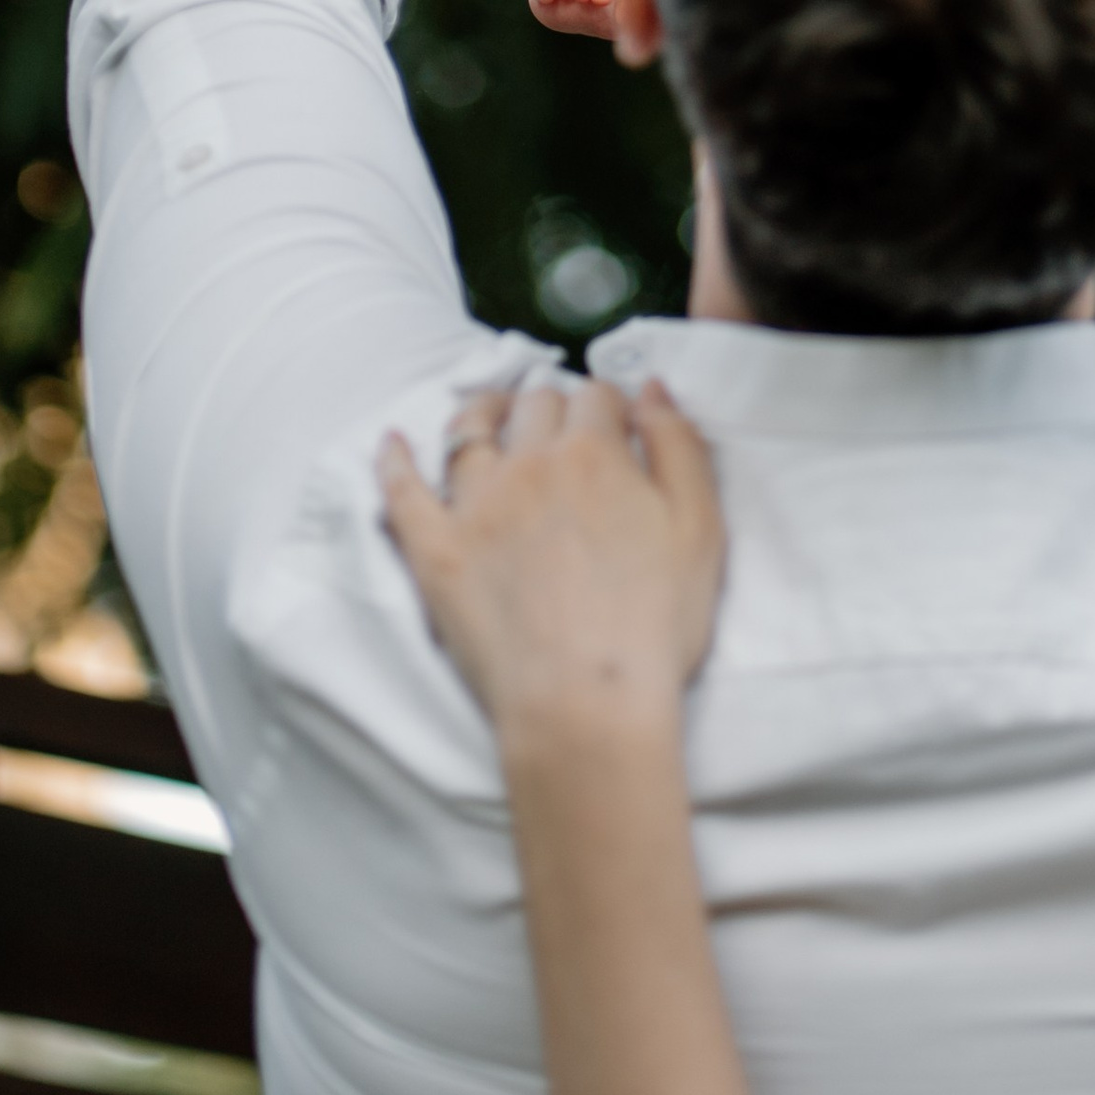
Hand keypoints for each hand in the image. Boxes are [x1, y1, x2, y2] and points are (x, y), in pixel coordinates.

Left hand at [379, 377, 723, 748]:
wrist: (585, 706)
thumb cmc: (654, 625)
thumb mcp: (700, 528)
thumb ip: (680, 446)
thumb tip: (650, 388)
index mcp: (594, 454)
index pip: (596, 396)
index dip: (609, 407)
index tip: (615, 427)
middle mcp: (528, 464)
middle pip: (534, 405)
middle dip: (553, 408)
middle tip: (564, 433)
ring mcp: (473, 507)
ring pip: (468, 432)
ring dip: (484, 415)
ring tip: (492, 418)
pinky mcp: (434, 552)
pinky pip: (402, 491)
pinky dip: (395, 461)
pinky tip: (394, 443)